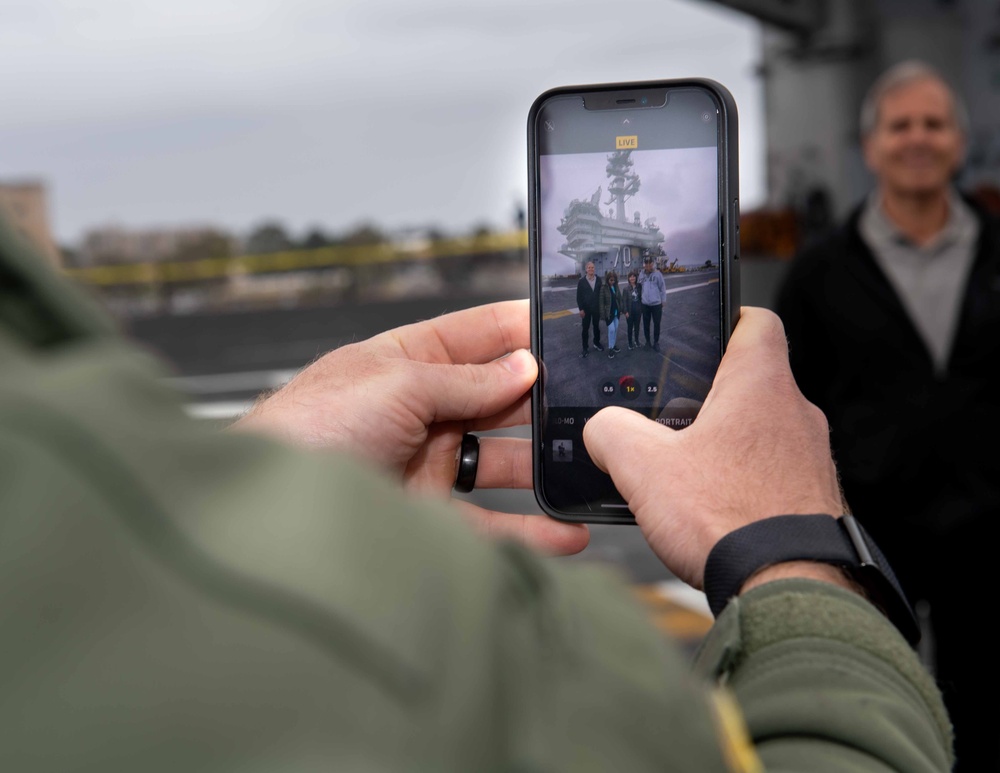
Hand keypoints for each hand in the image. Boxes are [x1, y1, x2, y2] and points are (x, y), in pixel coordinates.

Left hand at [232, 300, 588, 555]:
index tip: (565, 326)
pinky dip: (531, 529)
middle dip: (542, 397)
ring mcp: (426, 465)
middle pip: (497, 397)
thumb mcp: (394, 384)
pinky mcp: (430, 518)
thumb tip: (521, 367)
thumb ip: (464, 379)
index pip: (473, 335)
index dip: (517, 328)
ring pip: (502, 461)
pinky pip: (493, 523)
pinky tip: (567, 531)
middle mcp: (420, 412)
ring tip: (589, 463)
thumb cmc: (307, 433)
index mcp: (404, 363)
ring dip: (545, 464)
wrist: (268, 519)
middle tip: (594, 398)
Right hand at [583, 307, 844, 588]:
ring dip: (725, 443)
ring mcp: (810, 459)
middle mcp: (796, 415)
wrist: (786, 592)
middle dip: (708, 394)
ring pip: (759, 430)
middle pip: (750, 380)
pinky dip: (742, 481)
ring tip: (684, 470)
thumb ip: (610, 432)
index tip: (696, 332)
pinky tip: (710, 509)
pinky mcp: (812, 499)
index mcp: (760, 385)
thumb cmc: (730, 522)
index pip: (755, 320)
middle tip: (668, 414)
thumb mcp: (642, 467)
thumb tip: (601, 428)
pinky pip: (771, 473)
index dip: (723, 316)